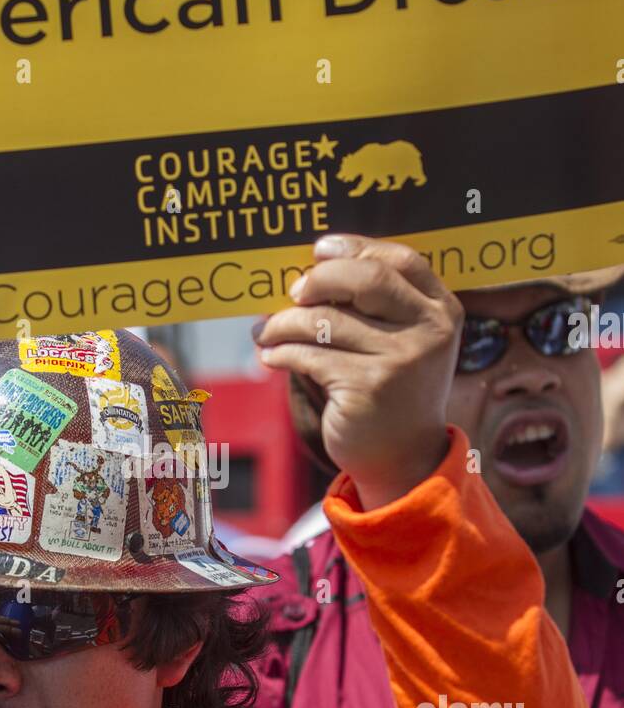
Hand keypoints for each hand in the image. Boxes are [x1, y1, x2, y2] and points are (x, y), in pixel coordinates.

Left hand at [254, 233, 462, 508]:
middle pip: (366, 278)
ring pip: (326, 320)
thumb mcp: (401, 344)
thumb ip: (375, 308)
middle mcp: (428, 331)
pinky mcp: (367, 386)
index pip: (402, 259)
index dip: (357, 247)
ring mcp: (400, 359)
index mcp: (442, 311)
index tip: (319, 251)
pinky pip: (310, 355)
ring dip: (284, 323)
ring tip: (266, 332)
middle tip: (293, 292)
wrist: (403, 459)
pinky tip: (272, 357)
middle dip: (320, 279)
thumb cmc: (391, 391)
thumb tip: (306, 273)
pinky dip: (282, 352)